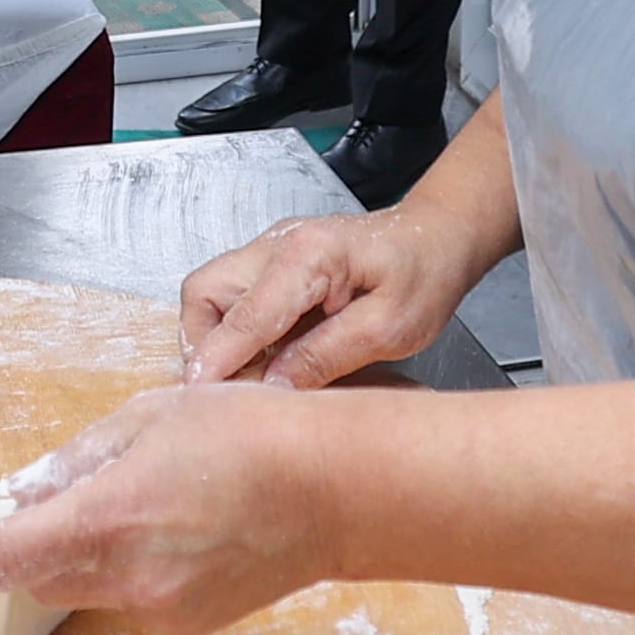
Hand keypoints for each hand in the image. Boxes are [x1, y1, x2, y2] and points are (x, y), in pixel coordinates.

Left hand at [0, 385, 340, 634]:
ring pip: (85, 590)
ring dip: (82, 555)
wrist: (336, 490)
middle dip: (28, 547)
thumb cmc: (251, 436)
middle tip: (40, 505)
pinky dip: (126, 568)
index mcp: (109, 518)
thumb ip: (78, 458)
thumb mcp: (148, 416)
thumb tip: (28, 490)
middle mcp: (129, 576)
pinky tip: (169, 527)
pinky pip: (130, 599)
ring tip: (133, 500)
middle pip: (40, 578)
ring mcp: (162, 607)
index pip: (6, 557)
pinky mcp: (189, 622)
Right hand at [181, 210, 466, 388]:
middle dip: (202, 342)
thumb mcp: (389, 329)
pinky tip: (264, 358)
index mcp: (310, 255)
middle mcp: (278, 244)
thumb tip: (273, 387)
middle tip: (222, 388)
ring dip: (216, 337)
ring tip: (245, 376)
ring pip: (212, 292)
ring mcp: (272, 250)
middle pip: (205, 290)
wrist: (436, 237)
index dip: (218, 360)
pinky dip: (235, 331)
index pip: (246, 316)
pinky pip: (235, 297)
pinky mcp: (275, 263)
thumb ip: (326, 357)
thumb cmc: (424, 275)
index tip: (197, 396)